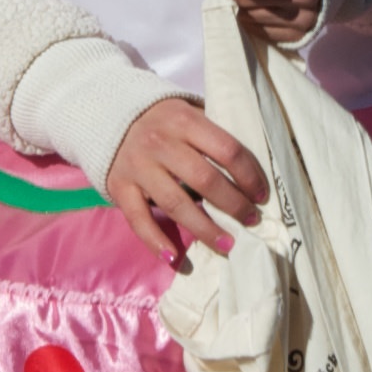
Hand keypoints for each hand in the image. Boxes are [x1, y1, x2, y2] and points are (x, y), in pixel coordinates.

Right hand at [104, 96, 269, 267]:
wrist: (108, 116)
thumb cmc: (163, 121)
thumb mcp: (188, 113)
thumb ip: (213, 134)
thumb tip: (253, 169)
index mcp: (184, 121)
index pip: (227, 150)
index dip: (249, 175)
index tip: (262, 195)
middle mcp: (159, 143)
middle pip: (204, 179)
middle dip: (233, 205)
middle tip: (252, 220)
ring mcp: (137, 166)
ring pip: (175, 204)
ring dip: (205, 229)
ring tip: (228, 245)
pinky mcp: (119, 187)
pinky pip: (139, 220)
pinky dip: (156, 242)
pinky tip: (175, 258)